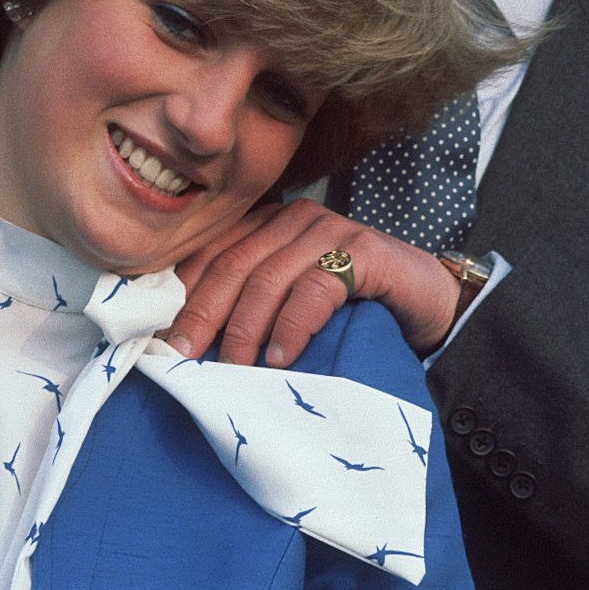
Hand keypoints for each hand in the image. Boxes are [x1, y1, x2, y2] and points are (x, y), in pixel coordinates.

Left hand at [168, 201, 462, 367]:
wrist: (430, 301)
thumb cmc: (353, 309)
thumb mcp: (292, 304)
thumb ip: (251, 308)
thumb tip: (190, 347)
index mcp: (269, 225)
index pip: (211, 253)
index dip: (181, 295)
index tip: (159, 338)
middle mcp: (295, 219)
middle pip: (232, 265)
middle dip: (201, 315)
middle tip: (181, 358)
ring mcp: (330, 230)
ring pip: (268, 278)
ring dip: (243, 330)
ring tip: (230, 370)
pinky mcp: (364, 251)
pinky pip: (314, 289)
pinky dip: (292, 327)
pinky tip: (280, 358)